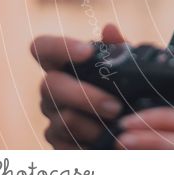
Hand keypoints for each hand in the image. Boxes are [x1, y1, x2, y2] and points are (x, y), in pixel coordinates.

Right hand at [31, 24, 125, 148]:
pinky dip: (91, 144)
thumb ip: (119, 49)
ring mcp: (52, 116)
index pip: (41, 47)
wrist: (132, 124)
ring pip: (63, 119)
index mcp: (63, 64)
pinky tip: (108, 142)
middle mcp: (51, 88)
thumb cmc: (125, 87)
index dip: (58, 47)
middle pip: (51, 85)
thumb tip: (109, 29)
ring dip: (93, 125)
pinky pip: (68, 145)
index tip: (87, 52)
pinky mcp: (57, 142)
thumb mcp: (128, 67)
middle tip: (116, 106)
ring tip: (117, 126)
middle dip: (85, 96)